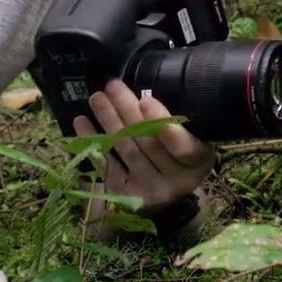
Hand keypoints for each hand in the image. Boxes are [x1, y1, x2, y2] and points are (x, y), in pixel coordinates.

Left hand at [73, 80, 215, 235]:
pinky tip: (82, 122)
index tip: (145, 99)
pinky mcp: (126, 195)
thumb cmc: (180, 155)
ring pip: (126, 149)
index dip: (162, 122)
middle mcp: (177, 180)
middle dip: (127, 110)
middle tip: (112, 86)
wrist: (170, 191)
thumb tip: (142, 92)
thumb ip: (174, 121)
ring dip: (108, 120)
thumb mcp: (189, 137)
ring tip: (97, 97)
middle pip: (148, 142)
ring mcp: (150, 190)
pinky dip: (93, 142)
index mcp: (198, 161)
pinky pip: (106, 165)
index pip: (182, 145)